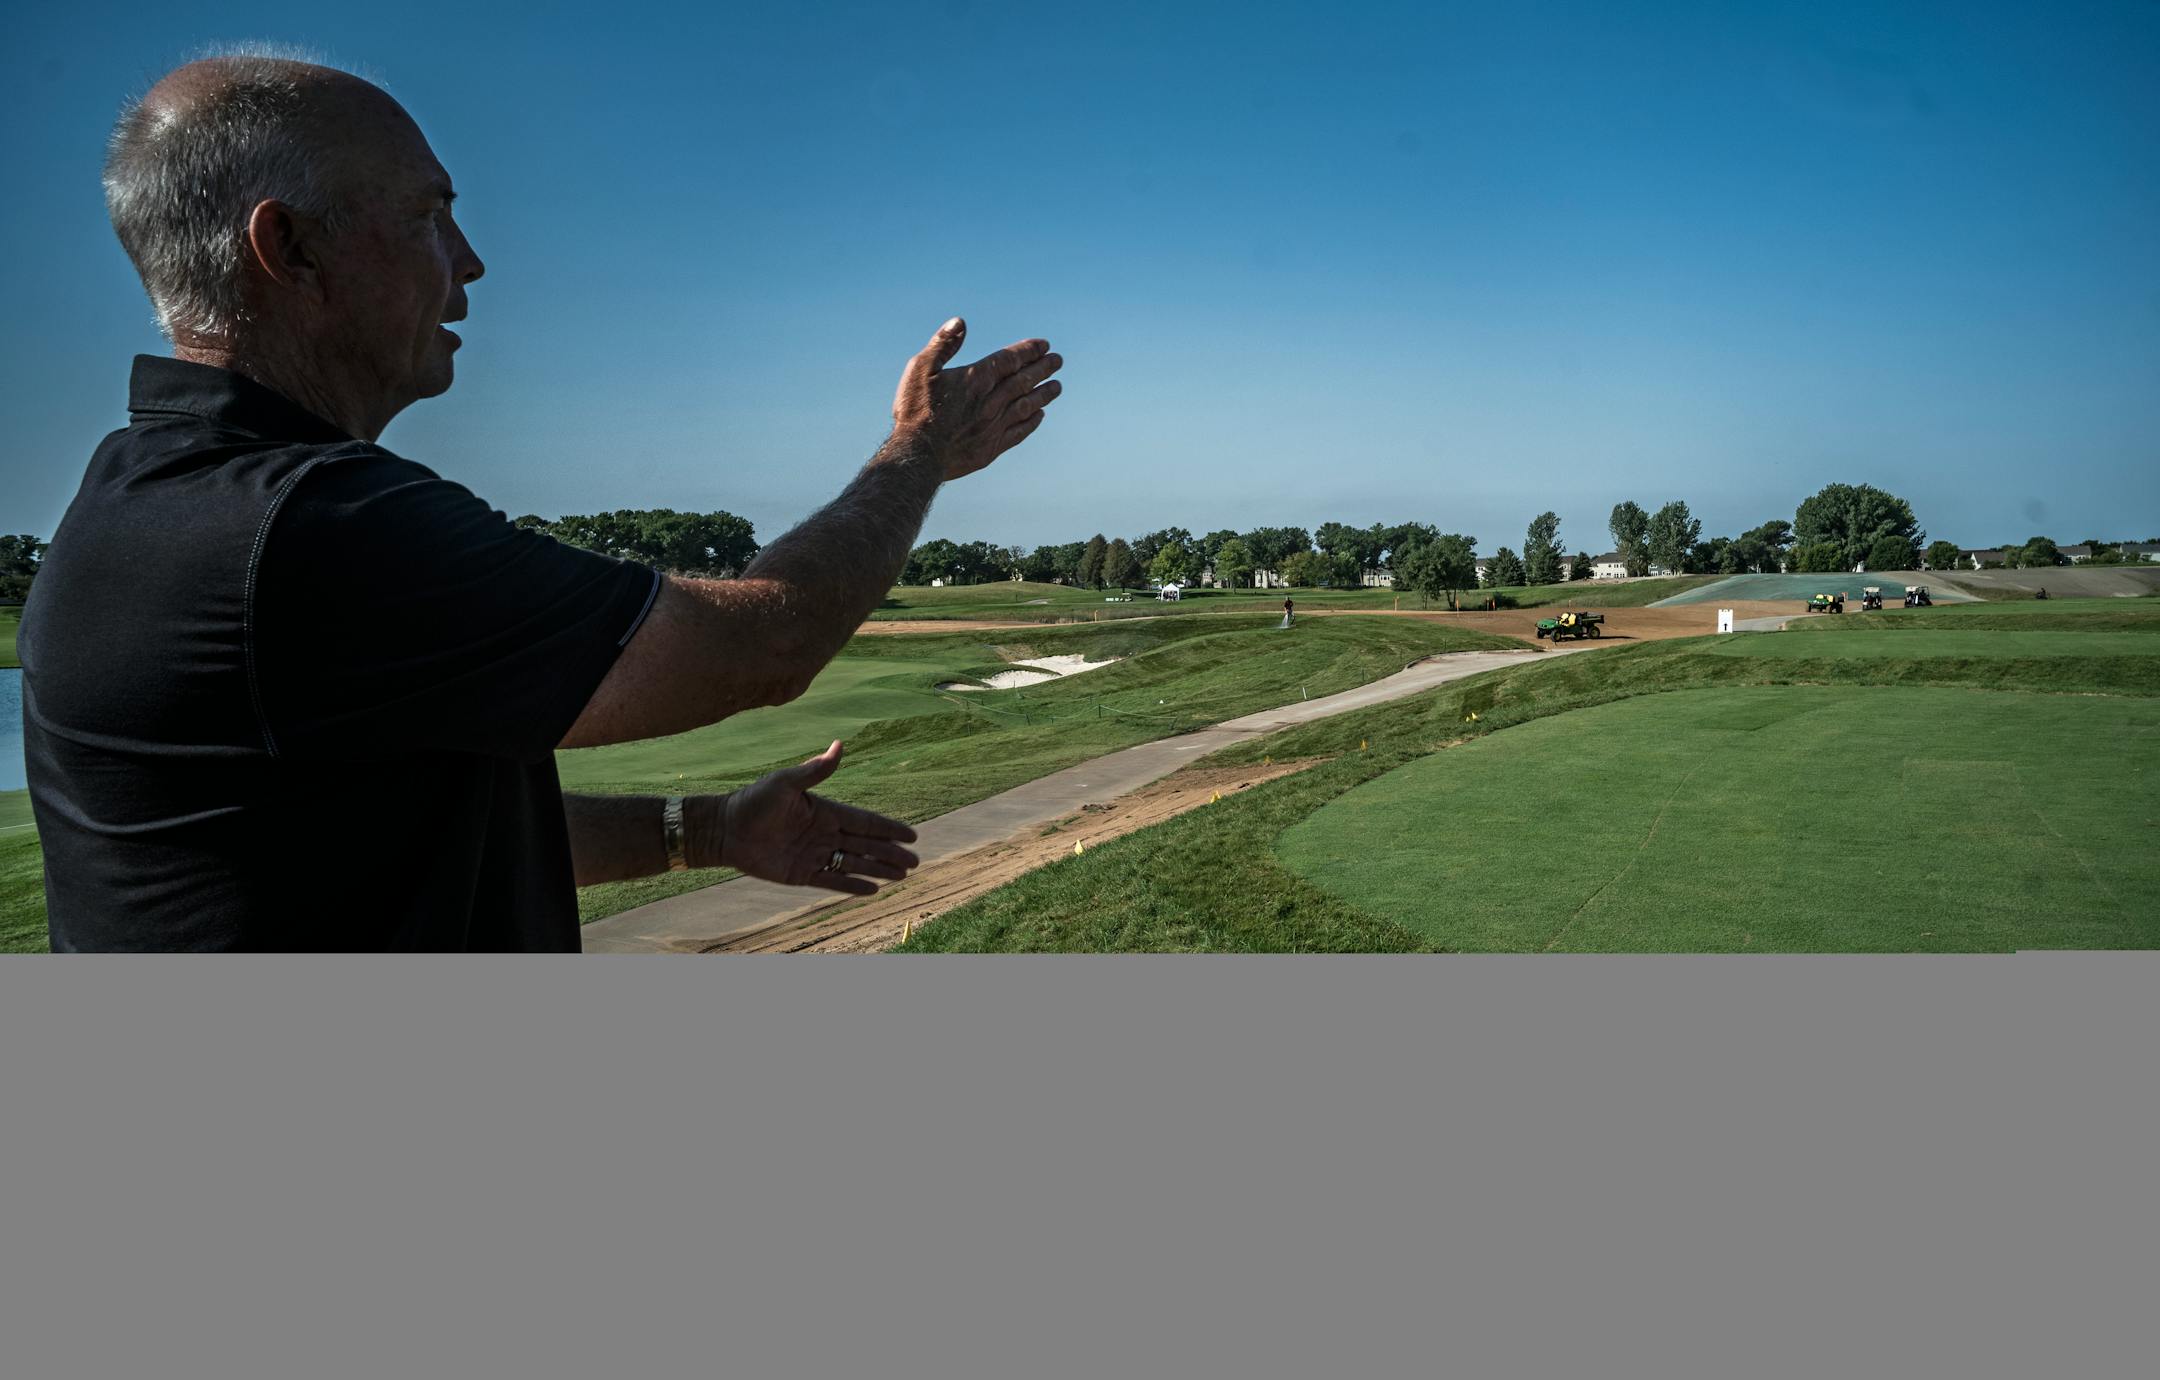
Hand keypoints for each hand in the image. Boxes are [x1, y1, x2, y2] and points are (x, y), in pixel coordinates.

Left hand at [722, 740, 920, 894]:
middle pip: (866, 845)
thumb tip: (840, 744)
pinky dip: (853, 885)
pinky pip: (833, 881)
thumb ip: (816, 769)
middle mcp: (824, 833)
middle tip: (916, 862)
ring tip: (902, 876)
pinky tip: (873, 889)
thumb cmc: (753, 801)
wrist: (725, 829)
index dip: (889, 828)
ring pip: (854, 864)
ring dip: (878, 869)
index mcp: (825, 811)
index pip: (865, 821)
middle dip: (891, 853)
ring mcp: (814, 855)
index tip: (912, 836)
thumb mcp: (785, 782)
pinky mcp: (801, 874)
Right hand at [890, 317, 1062, 480]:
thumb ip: (942, 344)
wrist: (916, 456)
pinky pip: (1019, 432)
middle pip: (1023, 381)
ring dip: (1044, 394)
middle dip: (1042, 369)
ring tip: (1057, 386)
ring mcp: (993, 426)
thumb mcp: (920, 369)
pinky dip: (1031, 423)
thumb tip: (960, 322)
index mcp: (975, 380)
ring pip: (1026, 406)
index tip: (1044, 346)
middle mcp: (990, 402)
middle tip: (1057, 360)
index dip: (1028, 351)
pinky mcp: (991, 448)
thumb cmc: (914, 410)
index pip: (1010, 360)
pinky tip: (1039, 416)